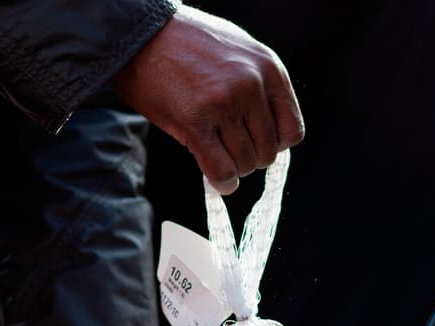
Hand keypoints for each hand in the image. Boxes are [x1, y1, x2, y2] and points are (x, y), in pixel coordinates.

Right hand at [112, 5, 303, 193]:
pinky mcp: (195, 121)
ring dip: (233, 169)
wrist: (142, 33)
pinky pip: (220, 169)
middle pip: (267, 151)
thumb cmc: (188, 45)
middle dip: (250, 158)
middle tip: (230, 150)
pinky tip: (218, 181)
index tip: (256, 143)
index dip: (275, 145)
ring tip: (217, 156)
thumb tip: (272, 132)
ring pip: (245, 163)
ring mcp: (224, 104)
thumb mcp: (239, 52)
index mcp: (268, 68)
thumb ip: (260, 86)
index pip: (292, 131)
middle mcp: (251, 85)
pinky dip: (222, 182)